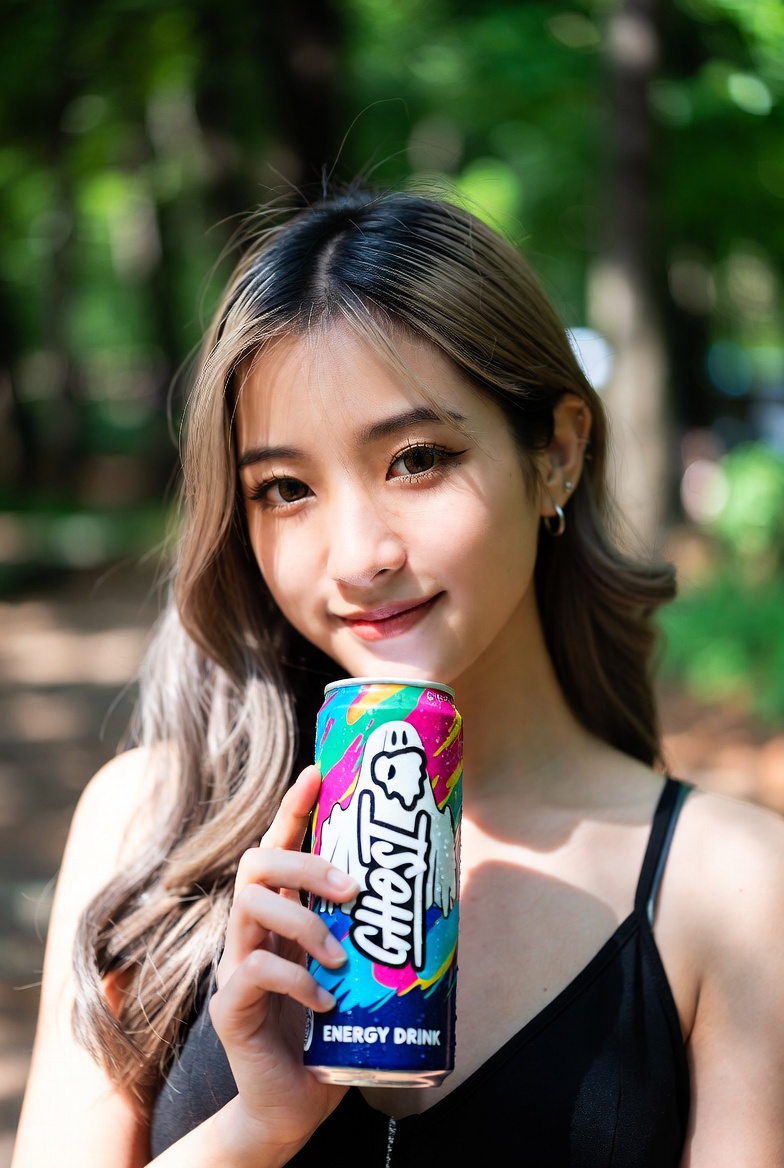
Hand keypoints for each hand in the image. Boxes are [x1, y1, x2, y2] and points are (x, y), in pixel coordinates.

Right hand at [209, 765, 358, 1159]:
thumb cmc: (331, 1034)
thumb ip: (378, 938)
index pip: (281, 846)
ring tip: (342, 957)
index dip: (295, 807)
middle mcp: (254, 931)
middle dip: (306, 862)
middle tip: (353, 889)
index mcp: (284, 915)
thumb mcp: (360, 976)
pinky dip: (298, 980)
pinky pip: (253, 972)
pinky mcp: (230, 1007)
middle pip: (257, 863)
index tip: (318, 772)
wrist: (293, 1106)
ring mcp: (236, 966)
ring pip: (249, 908)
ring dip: (305, 922)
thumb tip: (442, 898)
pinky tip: (326, 1001)